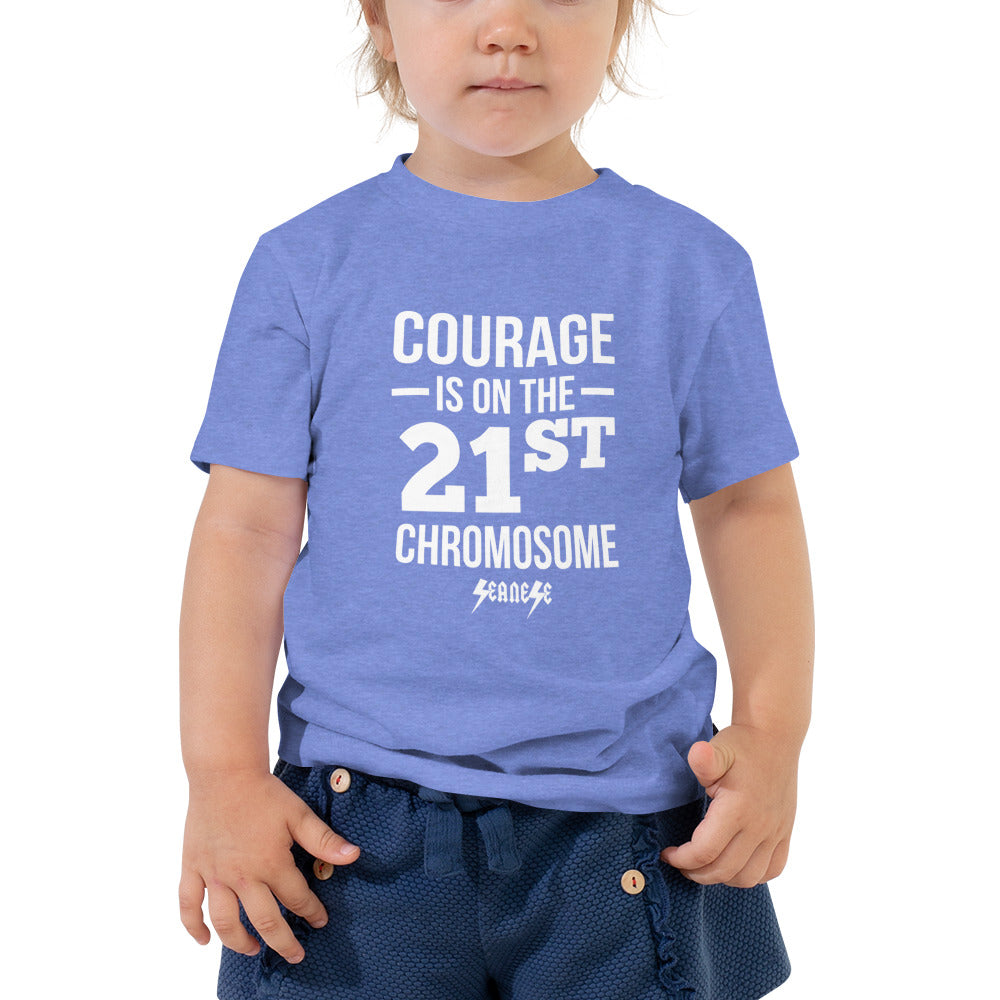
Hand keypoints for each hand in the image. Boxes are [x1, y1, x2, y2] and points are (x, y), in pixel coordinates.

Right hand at [179, 770, 359, 962]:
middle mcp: (242, 877)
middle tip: (295, 955)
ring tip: (253, 949)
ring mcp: (214, 875)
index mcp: (271, 864)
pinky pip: (188, 905)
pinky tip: (203, 940)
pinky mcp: (193, 868)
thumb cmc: (263, 793)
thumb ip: (324, 840)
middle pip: (264, 921)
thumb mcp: (298, 814)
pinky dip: (193, 926)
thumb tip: (354, 856)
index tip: (320, 920)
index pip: (297, 898)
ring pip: (225, 922)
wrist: (224, 774)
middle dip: (283, 942)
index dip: (312, 912)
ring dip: (239, 942)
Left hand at [660, 724, 797, 886]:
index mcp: (739, 809)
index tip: (668, 854)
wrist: (775, 738)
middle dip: (696, 872)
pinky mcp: (785, 833)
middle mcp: (760, 826)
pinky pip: (772, 870)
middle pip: (724, 870)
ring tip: (704, 866)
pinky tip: (734, 864)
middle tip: (681, 863)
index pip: (705, 851)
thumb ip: (705, 760)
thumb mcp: (719, 748)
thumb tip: (698, 755)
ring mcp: (776, 832)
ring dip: (722, 878)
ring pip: (749, 877)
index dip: (682, 859)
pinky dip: (751, 875)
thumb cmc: (742, 744)